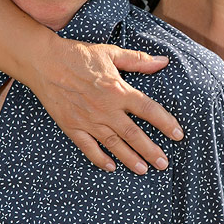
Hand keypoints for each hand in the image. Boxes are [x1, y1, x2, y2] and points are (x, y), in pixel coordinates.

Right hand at [32, 40, 183, 174]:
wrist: (44, 62)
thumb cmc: (79, 55)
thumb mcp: (111, 53)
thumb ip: (138, 61)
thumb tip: (163, 61)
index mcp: (118, 90)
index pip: (149, 110)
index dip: (166, 123)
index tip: (178, 135)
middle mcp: (106, 109)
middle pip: (134, 134)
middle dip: (151, 150)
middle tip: (164, 164)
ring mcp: (88, 120)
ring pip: (114, 144)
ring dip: (130, 158)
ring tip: (144, 170)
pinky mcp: (72, 126)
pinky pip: (88, 147)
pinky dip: (100, 159)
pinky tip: (111, 167)